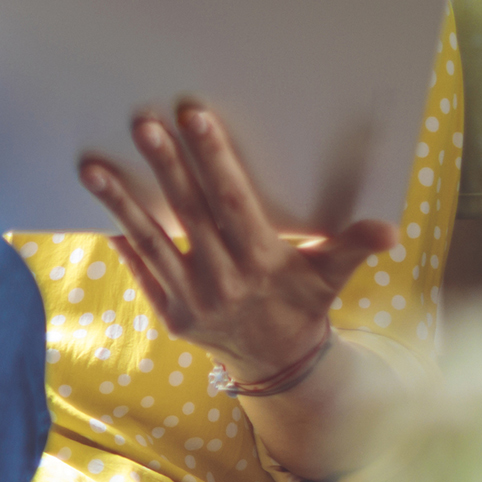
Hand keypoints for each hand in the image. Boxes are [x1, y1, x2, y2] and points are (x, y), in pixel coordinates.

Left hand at [77, 104, 395, 382]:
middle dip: (165, 166)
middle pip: (189, 213)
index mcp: (262, 262)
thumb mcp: (331, 277)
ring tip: (92, 168)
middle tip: (141, 124)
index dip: (214, 158)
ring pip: (151, 241)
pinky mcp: (168, 314)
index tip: (193, 116)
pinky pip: (138, 270)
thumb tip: (389, 230)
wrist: (278, 365)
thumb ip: (352, 248)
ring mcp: (191, 299)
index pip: (233, 200)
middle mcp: (223, 280)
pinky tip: (97, 209)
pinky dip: (118, 240)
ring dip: (120, 203)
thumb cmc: (303, 305)